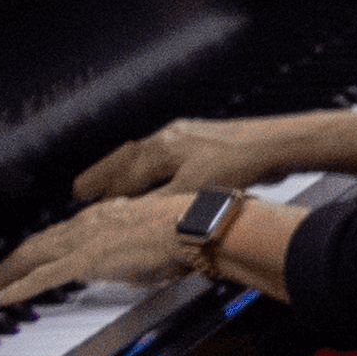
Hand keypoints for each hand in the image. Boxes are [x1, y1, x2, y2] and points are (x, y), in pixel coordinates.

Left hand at [0, 189, 197, 305]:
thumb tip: (123, 268)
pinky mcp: (84, 259)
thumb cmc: (180, 230)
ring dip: (4, 275)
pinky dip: (16, 288)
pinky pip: (40, 277)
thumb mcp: (147, 241)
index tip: (22, 262)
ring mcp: (82, 240)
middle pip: (35, 243)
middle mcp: (86, 223)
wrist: (188, 224)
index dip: (34, 249)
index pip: (56, 233)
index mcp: (102, 216)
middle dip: (9, 263)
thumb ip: (128, 253)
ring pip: (30, 256)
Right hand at [76, 116, 314, 201]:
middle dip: (103, 175)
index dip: (100, 190)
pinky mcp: (205, 142)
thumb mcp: (190, 191)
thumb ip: (156, 205)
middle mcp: (170, 138)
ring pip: (144, 155)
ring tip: (110, 184)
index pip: (121, 173)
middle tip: (80, 189)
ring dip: (125, 171)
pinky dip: (150, 169)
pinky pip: (164, 156)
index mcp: (161, 148)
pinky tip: (155, 177)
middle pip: (126, 159)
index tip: (79, 201)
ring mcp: (188, 137)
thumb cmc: (239, 163)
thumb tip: (130, 218)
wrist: (277, 143)